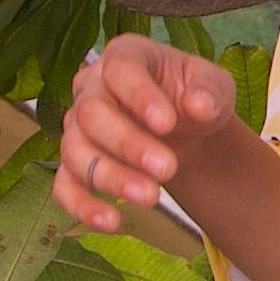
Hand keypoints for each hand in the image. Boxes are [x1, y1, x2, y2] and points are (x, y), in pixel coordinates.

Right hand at [52, 35, 279, 280]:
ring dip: (110, 177)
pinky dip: (82, 206)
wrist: (187, 133)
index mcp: (125, 57)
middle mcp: (91, 88)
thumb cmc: (195, 99)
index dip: (139, 95)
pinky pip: (64, 186)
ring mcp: (77, 128)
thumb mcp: (215, 87)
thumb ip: (210, 92)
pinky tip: (111, 223)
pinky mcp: (73, 166)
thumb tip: (199, 106)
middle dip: (128, 144)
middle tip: (168, 168)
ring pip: (75, 151)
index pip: (119, 69)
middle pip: (91, 113)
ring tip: (151, 198)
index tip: (167, 123)